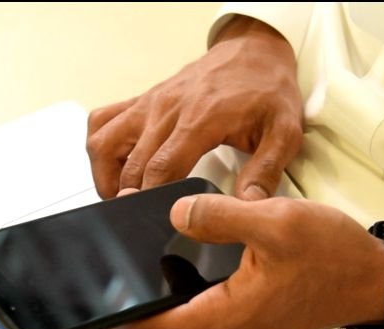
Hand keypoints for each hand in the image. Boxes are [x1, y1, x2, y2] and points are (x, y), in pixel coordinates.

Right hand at [86, 16, 302, 200]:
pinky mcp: (142, 99)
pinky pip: (101, 121)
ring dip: (105, 176)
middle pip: (130, 166)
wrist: (254, 51)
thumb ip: (266, 170)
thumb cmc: (267, 91)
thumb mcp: (284, 131)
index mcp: (200, 119)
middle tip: (141, 222)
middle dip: (131, 199)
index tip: (154, 221)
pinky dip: (99, 147)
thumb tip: (249, 205)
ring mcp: (149, 103)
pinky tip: (115, 166)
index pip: (161, 168)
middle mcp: (167, 110)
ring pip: (103, 143)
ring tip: (122, 198)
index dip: (152, 200)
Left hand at [109, 194, 383, 328]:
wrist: (374, 280)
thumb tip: (178, 213)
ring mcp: (239, 328)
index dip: (115, 318)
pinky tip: (188, 255)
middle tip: (115, 265)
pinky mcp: (250, 317)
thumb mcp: (275, 223)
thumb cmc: (336, 261)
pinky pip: (207, 305)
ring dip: (165, 288)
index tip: (91, 303)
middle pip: (163, 323)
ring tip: (146, 255)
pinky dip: (191, 285)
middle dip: (136, 297)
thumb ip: (221, 215)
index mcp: (226, 317)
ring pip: (185, 312)